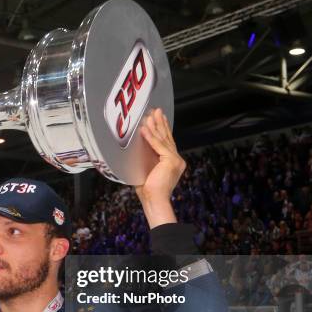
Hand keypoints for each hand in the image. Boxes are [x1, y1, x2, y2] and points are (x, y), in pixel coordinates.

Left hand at [135, 108, 185, 227]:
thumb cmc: (147, 190)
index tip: (157, 118)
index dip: (162, 129)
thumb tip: (134, 148)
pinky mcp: (171, 161)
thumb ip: (145, 158)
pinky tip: (145, 129)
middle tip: (156, 111)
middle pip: (167, 137)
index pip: (166, 142)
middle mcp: (177, 160)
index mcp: (172, 162)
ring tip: (150, 115)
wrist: (154, 200)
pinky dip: (151, 137)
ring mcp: (175, 160)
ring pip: (163, 139)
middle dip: (160, 123)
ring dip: (155, 126)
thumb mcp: (146, 170)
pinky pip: (159, 145)